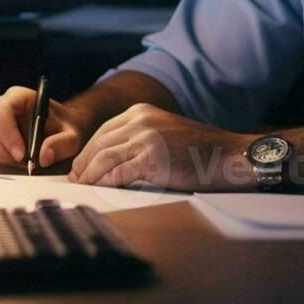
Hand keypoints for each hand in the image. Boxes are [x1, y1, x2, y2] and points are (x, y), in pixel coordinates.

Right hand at [0, 85, 89, 167]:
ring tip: (21, 162)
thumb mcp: (71, 137)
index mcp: (19, 97)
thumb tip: (44, 156)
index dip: (7, 134)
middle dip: (5, 151)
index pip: (1, 111)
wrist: (58, 131)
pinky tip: (11, 163)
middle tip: (25, 164)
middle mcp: (1, 105)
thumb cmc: (63, 129)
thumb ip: (61, 145)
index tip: (21, 155)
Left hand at [68, 104, 255, 190]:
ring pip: (104, 159)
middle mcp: (140, 119)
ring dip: (90, 177)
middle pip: (99, 144)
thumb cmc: (200, 152)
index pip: (103, 132)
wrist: (228, 156)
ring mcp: (145, 137)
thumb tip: (111, 161)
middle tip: (75, 181)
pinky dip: (105, 185)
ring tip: (83, 189)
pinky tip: (100, 192)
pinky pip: (118, 174)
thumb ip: (139, 140)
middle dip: (83, 165)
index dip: (88, 152)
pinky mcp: (151, 158)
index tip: (80, 168)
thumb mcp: (164, 134)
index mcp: (141, 111)